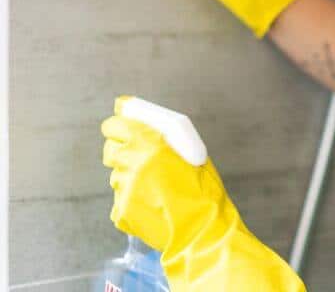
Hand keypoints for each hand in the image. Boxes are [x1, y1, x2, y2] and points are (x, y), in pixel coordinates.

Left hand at [101, 96, 307, 290]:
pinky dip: (133, 199)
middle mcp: (132, 162)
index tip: (124, 129)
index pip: (113, 125)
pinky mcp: (120, 210)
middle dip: (124, 151)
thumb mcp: (192, 153)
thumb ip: (165, 140)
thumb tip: (146, 129)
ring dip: (131, 177)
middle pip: (111, 150)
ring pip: (117, 175)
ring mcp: (124, 188)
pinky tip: (153, 204)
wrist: (202, 229)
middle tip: (142, 159)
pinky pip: (121, 198)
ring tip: (155, 188)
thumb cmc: (203, 190)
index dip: (119, 127)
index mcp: (150, 142)